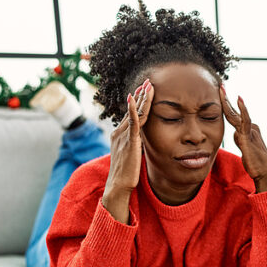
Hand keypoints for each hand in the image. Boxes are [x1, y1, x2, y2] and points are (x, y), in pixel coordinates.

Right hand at [102, 79, 153, 222]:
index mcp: (121, 135)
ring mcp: (123, 136)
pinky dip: (133, 110)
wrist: (118, 185)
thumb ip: (135, 145)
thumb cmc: (126, 174)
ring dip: (141, 98)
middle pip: (132, 110)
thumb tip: (142, 141)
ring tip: (148, 85)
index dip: (138, 101)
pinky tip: (134, 99)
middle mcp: (120, 132)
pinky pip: (132, 124)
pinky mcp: (129, 142)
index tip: (145, 90)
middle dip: (140, 94)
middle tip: (148, 81)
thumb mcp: (131, 155)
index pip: (131, 114)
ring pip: (135, 113)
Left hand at [219, 85, 266, 192]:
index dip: (227, 106)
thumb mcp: (245, 149)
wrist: (265, 173)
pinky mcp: (248, 137)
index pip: (234, 116)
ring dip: (228, 102)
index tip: (221, 95)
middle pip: (234, 112)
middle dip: (226, 99)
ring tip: (222, 90)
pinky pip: (245, 121)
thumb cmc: (256, 164)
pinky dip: (242, 110)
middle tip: (220, 86)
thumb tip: (235, 134)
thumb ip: (240, 140)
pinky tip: (239, 100)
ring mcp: (250, 131)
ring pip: (236, 114)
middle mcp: (250, 128)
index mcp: (249, 131)